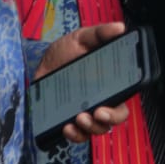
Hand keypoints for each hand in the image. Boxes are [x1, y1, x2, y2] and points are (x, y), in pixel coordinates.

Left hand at [35, 21, 130, 143]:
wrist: (41, 63)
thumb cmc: (65, 51)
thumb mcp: (82, 38)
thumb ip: (100, 33)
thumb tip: (120, 28)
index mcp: (109, 83)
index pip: (123, 100)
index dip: (119, 108)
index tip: (108, 104)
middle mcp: (100, 100)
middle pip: (114, 119)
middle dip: (108, 120)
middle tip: (97, 113)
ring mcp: (86, 111)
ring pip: (96, 129)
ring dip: (90, 128)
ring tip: (78, 118)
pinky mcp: (69, 119)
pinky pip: (77, 135)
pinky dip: (74, 135)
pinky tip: (67, 127)